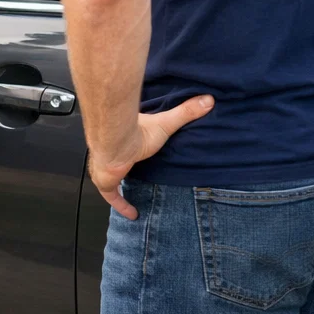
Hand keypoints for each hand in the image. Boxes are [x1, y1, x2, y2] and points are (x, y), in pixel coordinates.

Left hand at [90, 95, 213, 219]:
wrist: (114, 140)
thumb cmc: (137, 131)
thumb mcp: (166, 122)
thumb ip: (186, 112)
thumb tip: (208, 99)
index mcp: (124, 138)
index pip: (126, 143)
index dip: (131, 149)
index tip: (137, 151)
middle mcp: (111, 152)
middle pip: (117, 161)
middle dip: (122, 167)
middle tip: (134, 174)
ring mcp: (106, 167)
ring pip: (111, 177)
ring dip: (119, 184)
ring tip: (131, 194)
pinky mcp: (105, 181)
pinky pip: (112, 196)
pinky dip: (121, 204)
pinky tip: (132, 214)